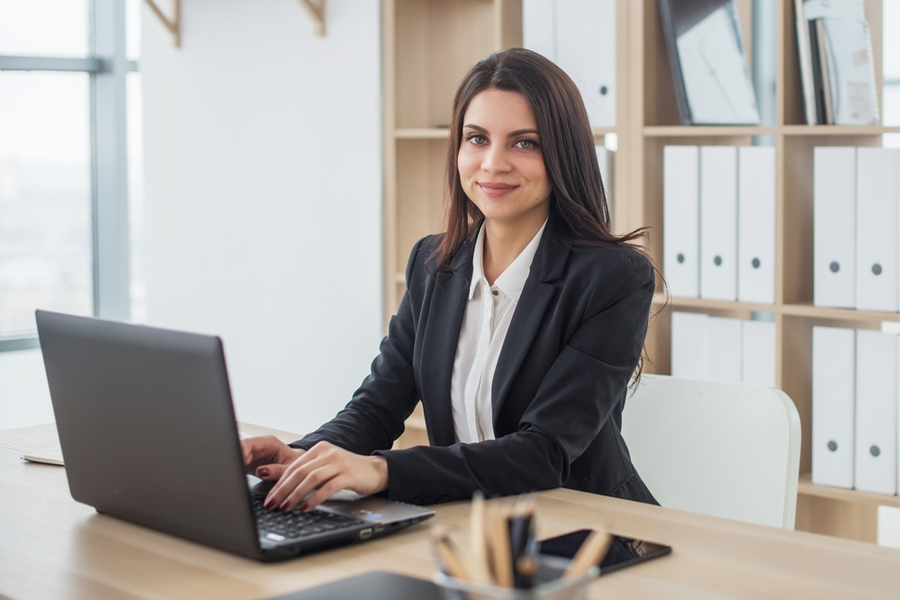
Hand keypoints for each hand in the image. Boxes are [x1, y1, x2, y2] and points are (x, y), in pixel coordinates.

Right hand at [241, 435, 304, 475]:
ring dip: (236, 465)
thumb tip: (261, 471)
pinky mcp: (250, 462)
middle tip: (235, 471)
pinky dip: (238, 470)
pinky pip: (239, 464)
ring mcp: (253, 454)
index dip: (241, 451)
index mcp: (269, 443)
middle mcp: (259, 446)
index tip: (238, 461)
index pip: (250, 443)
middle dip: (236, 459)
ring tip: (237, 475)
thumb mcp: (291, 468)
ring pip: (238, 456)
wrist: (299, 468)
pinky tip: (238, 476)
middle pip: (240, 448)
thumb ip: (278, 470)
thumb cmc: (297, 464)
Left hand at [258, 441, 387, 512]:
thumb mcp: (324, 467)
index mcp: (318, 449)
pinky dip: (315, 498)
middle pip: (299, 472)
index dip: (279, 483)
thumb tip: (279, 486)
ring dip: (296, 495)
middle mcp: (327, 453)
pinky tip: (306, 508)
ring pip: (311, 479)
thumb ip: (305, 473)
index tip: (269, 498)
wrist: (375, 470)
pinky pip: (328, 487)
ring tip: (286, 508)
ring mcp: (338, 463)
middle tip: (272, 504)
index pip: (294, 466)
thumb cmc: (347, 471)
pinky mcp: (348, 475)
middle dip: (283, 490)